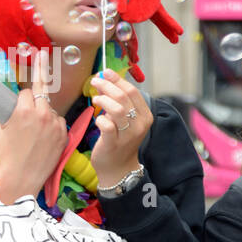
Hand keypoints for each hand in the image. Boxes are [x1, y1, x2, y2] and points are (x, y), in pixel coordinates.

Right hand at [0, 65, 67, 202]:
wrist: (21, 179)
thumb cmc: (5, 156)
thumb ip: (4, 112)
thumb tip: (6, 103)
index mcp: (23, 111)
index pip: (27, 92)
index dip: (21, 97)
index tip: (20, 97)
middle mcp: (42, 115)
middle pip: (41, 93)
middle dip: (38, 83)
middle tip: (43, 55)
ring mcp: (55, 126)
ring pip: (51, 109)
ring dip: (44, 113)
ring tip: (34, 131)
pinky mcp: (64, 136)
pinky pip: (59, 123)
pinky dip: (53, 125)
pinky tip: (43, 138)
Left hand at [89, 69, 151, 186]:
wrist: (119, 168)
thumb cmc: (120, 141)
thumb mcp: (127, 120)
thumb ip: (121, 103)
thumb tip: (106, 80)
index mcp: (145, 116)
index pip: (133, 91)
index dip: (118, 79)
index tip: (105, 72)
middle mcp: (139, 125)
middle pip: (124, 97)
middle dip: (108, 85)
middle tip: (95, 81)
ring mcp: (128, 135)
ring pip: (117, 109)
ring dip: (104, 99)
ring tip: (95, 99)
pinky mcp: (114, 143)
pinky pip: (106, 125)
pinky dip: (100, 118)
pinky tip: (97, 118)